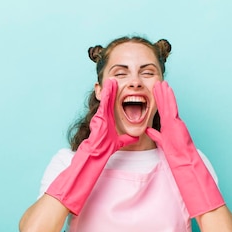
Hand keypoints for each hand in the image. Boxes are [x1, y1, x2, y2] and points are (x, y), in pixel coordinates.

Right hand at [45, 79, 137, 214]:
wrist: (97, 152)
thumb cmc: (105, 148)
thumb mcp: (119, 142)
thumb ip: (126, 139)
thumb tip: (135, 138)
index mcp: (108, 120)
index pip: (113, 106)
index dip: (116, 97)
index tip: (120, 89)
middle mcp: (103, 116)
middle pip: (109, 100)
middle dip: (112, 90)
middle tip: (115, 79)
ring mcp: (100, 115)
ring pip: (106, 100)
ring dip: (109, 89)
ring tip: (112, 79)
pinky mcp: (99, 116)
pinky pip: (104, 103)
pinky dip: (107, 94)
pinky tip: (110, 86)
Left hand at [145, 80, 192, 154]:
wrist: (182, 157)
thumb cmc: (174, 151)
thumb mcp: (161, 140)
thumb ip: (154, 134)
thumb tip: (147, 130)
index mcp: (168, 124)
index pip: (161, 109)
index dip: (158, 99)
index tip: (155, 91)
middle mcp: (171, 120)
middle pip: (165, 104)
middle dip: (161, 93)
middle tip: (158, 83)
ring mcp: (174, 119)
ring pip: (169, 103)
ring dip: (165, 92)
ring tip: (162, 82)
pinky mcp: (176, 121)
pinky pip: (172, 107)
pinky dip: (170, 98)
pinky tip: (168, 90)